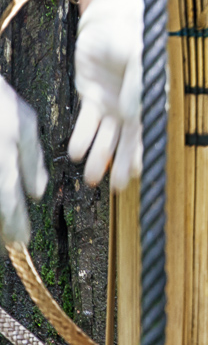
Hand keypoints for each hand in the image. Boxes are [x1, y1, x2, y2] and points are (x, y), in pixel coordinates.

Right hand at [0, 77, 46, 245]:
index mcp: (3, 172)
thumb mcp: (24, 127)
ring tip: (3, 233)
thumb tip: (37, 194)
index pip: (10, 209)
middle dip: (1, 230)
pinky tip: (2, 203)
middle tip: (8, 246)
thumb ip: (32, 163)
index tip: (21, 242)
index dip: (15, 228)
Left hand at [68, 0, 142, 191]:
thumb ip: (138, 85)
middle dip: (123, 163)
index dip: (145, 151)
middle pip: (129, 139)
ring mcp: (113, 102)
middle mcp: (133, 104)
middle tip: (119, 187)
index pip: (150, 129)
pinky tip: (77, 153)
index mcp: (152, 96)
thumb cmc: (132, 35)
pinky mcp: (92, 98)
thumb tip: (134, 115)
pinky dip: (82, 138)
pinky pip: (86, 124)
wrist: (109, 20)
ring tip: (91, 179)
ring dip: (100, 157)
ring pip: (107, 137)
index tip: (142, 171)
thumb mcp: (139, 57)